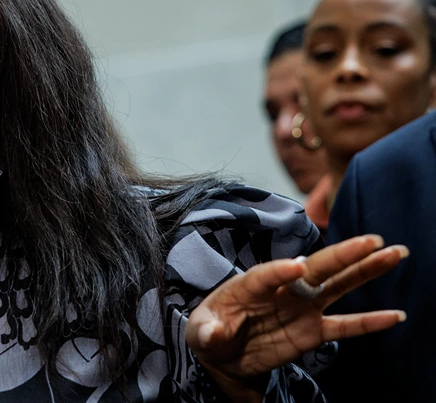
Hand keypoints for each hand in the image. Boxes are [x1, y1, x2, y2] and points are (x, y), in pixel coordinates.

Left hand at [185, 234, 407, 400]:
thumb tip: (214, 333)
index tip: (298, 267)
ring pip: (337, 286)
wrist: (224, 354)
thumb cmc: (209, 332)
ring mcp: (300, 308)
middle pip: (316, 268)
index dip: (280, 271)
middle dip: (342, 254)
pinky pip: (344, 326)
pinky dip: (369, 322)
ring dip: (365, 271)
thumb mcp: (200, 333)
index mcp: (250, 285)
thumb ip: (207, 332)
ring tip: (393, 254)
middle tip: (371, 240)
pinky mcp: (312, 331)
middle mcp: (282, 290)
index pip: (267, 274)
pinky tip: (394, 315)